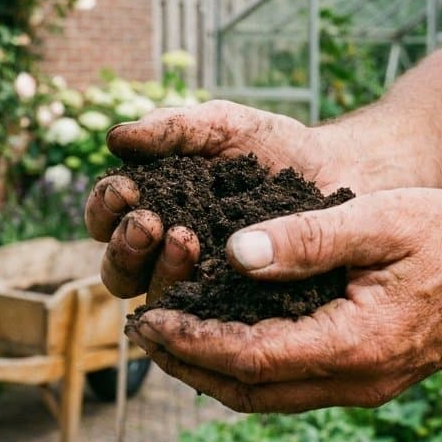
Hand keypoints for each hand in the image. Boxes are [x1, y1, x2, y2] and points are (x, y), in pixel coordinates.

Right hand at [85, 100, 348, 299]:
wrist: (337, 172)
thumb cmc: (271, 145)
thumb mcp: (221, 126)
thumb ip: (172, 128)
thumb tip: (116, 138)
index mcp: (151, 207)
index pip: (106, 218)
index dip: (105, 207)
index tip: (126, 189)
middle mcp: (165, 252)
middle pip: (119, 268)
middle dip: (126, 245)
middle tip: (150, 222)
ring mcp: (198, 285)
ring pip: (154, 296)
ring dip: (159, 269)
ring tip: (186, 239)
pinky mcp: (234, 308)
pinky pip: (207, 315)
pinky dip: (204, 298)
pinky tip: (220, 273)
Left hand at [125, 188, 441, 411]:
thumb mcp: (379, 221)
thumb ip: (308, 238)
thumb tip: (234, 252)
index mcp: (355, 344)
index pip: (251, 356)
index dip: (193, 339)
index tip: (149, 317)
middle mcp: (355, 379)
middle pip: (249, 390)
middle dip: (189, 364)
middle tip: (142, 332)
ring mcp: (360, 384)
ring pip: (267, 395)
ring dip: (212, 371)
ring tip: (169, 337)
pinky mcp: (362, 374)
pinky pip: (289, 384)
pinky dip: (246, 367)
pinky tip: (222, 338)